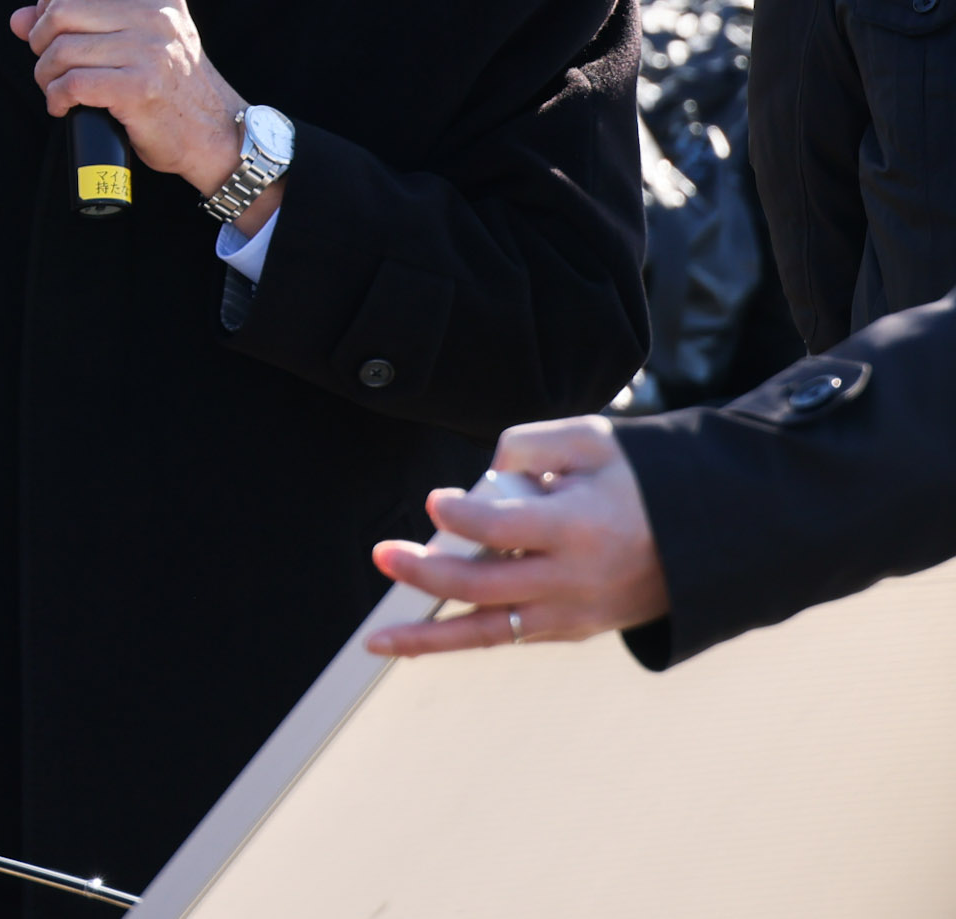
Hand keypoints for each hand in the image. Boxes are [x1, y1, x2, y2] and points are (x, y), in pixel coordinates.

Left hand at [10, 0, 275, 223]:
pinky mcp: (138, 89)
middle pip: (63, 9)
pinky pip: (71, 83)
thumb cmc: (170, 83)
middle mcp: (155, 16)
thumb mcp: (139, 37)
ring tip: (55, 86)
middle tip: (48, 61)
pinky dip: (56, 97)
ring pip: (61, 49)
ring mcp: (148, 51)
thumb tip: (19, 18)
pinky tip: (62, 105)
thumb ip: (83, 18)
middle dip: (40, 39)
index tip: (48, 14)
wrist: (214, 132)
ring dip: (45, 73)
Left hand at [364, 416, 668, 655]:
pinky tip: (412, 641)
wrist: (704, 537)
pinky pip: (506, 636)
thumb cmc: (638, 479)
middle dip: (425, 573)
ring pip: (489, 631)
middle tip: (382, 555)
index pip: (506, 528)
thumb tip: (477, 478)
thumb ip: (527, 448)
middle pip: (485, 585)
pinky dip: (459, 639)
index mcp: (581, 527)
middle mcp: (574, 579)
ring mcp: (573, 613)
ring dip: (428, 635)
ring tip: (376, 638)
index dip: (463, 515)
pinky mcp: (570, 629)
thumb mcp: (590, 441)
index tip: (435, 500)